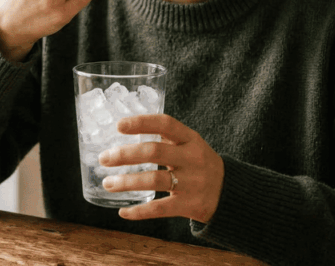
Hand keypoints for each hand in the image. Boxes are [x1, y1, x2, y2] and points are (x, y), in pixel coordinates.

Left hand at [99, 114, 224, 223]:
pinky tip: (123, 212)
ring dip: (126, 182)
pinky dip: (139, 211)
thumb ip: (166, 139)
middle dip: (125, 155)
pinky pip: (160, 208)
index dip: (141, 123)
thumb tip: (124, 132)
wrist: (230, 192)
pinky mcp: (190, 205)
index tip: (119, 126)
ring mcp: (192, 183)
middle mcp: (192, 158)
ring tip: (108, 184)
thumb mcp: (191, 145)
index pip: (165, 124)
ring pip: (154, 180)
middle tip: (104, 158)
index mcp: (191, 139)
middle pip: (154, 152)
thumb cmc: (200, 164)